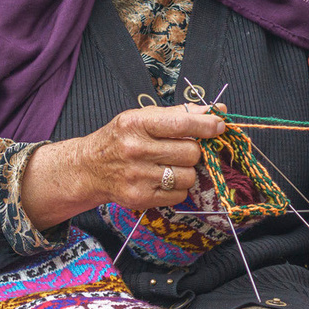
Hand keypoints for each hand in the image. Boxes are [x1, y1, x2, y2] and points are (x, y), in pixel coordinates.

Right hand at [20, 101, 222, 228]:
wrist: (89, 168)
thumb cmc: (121, 139)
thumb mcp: (142, 118)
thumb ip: (179, 114)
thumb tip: (217, 111)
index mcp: (136, 123)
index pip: (181, 123)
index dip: (206, 125)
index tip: (219, 125)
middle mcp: (135, 149)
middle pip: (190, 152)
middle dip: (192, 151)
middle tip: (181, 150)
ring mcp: (137, 176)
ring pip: (188, 176)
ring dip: (186, 172)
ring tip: (169, 166)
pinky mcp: (140, 197)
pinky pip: (179, 195)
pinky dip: (177, 188)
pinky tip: (162, 180)